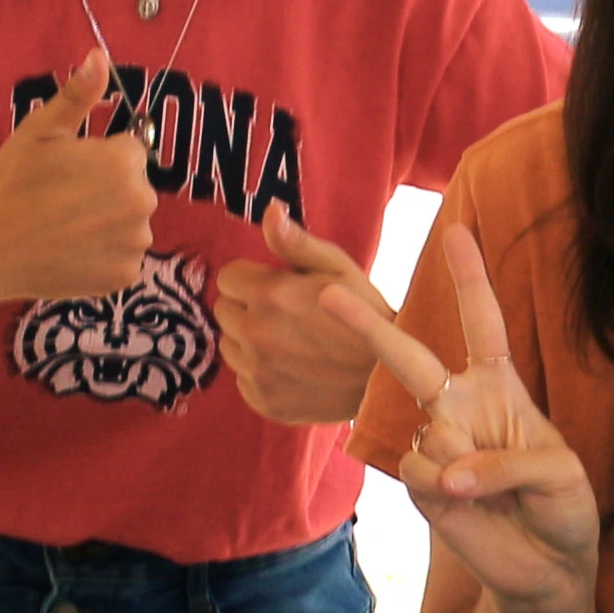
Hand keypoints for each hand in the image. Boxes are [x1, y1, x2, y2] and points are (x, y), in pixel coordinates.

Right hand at [0, 48, 152, 308]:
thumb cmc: (11, 184)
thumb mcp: (40, 129)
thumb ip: (78, 94)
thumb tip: (100, 56)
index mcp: (124, 161)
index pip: (128, 150)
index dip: (96, 157)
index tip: (65, 170)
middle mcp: (142, 202)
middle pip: (132, 187)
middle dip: (106, 189)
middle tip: (61, 199)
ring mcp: (135, 243)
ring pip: (129, 224)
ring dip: (107, 223)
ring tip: (64, 226)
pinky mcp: (124, 277)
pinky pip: (122, 258)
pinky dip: (103, 256)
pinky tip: (70, 251)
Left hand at [213, 218, 383, 425]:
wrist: (389, 376)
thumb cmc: (364, 313)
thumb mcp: (337, 268)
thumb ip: (295, 242)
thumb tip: (269, 211)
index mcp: (271, 295)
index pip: (228, 278)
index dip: (252, 280)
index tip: (277, 287)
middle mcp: (257, 335)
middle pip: (224, 312)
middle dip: (248, 308)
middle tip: (286, 315)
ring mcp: (258, 373)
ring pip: (230, 346)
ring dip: (249, 341)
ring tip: (289, 342)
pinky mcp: (263, 401)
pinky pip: (243, 379)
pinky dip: (260, 373)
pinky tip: (292, 368)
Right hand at [333, 228, 601, 612]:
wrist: (545, 567)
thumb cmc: (563, 507)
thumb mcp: (561, 474)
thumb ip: (507, 463)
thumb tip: (448, 473)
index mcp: (500, 388)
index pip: (482, 324)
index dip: (469, 280)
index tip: (455, 232)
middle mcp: (461, 407)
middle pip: (410, 357)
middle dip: (368, 325)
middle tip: (328, 293)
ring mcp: (437, 444)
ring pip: (425, 431)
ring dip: (461, 461)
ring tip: (493, 493)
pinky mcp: (421, 483)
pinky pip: (418, 469)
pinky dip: (444, 487)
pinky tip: (466, 504)